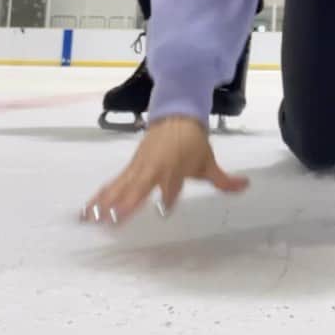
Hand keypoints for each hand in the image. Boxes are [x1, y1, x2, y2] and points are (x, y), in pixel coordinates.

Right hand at [81, 117, 248, 225]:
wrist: (176, 114)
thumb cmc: (193, 143)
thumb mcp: (209, 162)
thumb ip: (224, 180)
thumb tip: (246, 186)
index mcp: (175, 169)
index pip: (171, 186)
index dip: (168, 196)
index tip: (164, 208)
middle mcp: (154, 169)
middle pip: (139, 186)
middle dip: (127, 202)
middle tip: (114, 218)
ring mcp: (139, 168)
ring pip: (120, 186)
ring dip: (105, 202)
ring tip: (92, 219)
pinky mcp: (130, 167)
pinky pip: (113, 184)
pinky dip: (99, 196)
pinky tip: (87, 211)